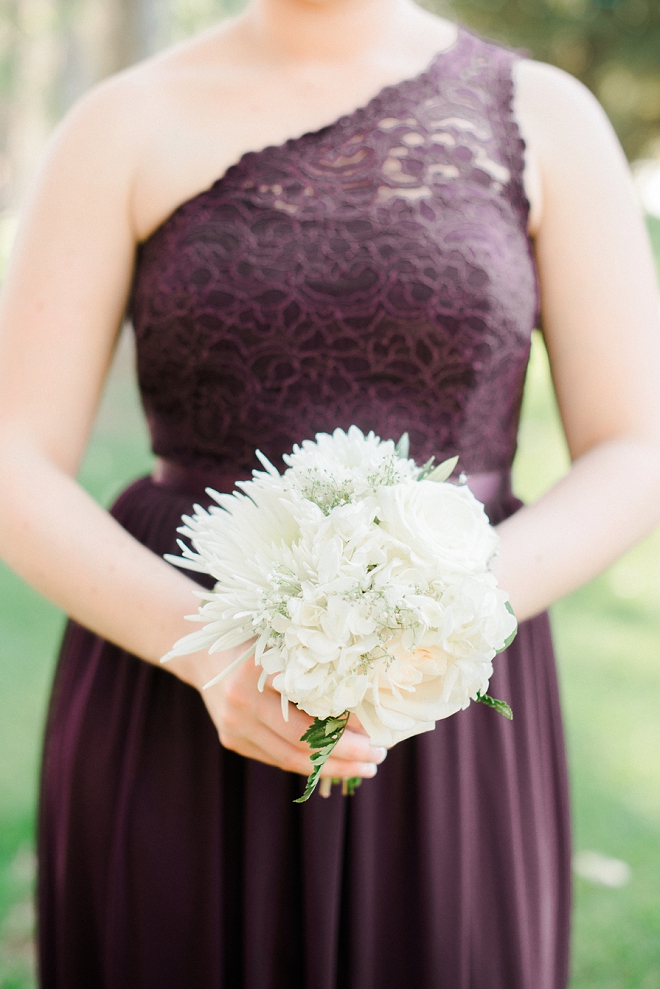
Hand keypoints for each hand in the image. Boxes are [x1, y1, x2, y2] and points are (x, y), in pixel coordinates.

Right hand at [169, 642, 386, 779]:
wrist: (205, 652)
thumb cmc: (258, 641)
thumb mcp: (285, 642)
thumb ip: (315, 666)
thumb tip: (366, 697)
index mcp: (258, 670)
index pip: (309, 709)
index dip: (344, 728)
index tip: (376, 732)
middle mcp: (241, 701)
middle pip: (301, 743)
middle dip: (345, 756)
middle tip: (377, 758)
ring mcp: (233, 725)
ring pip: (289, 759)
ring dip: (331, 767)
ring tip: (364, 767)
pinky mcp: (231, 740)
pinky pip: (276, 757)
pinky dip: (308, 762)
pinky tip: (334, 762)